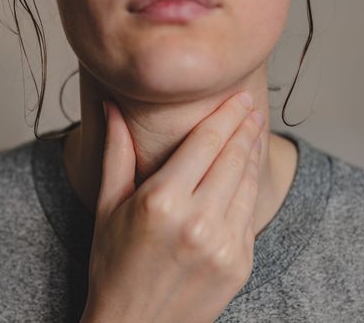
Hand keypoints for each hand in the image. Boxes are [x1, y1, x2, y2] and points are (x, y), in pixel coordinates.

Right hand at [81, 92, 264, 322]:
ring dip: (253, 152)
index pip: (205, 143)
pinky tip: (248, 172)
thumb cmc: (114, 266)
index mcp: (160, 202)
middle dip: (246, 126)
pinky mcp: (240, 264)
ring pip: (247, 183)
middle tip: (252, 107)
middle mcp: (197, 221)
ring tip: (255, 132)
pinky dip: (251, 187)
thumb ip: (116, 154)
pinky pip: (250, 214)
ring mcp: (224, 245)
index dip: (226, 115)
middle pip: (233, 157)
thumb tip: (111, 109)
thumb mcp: (108, 207)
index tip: (238, 97)